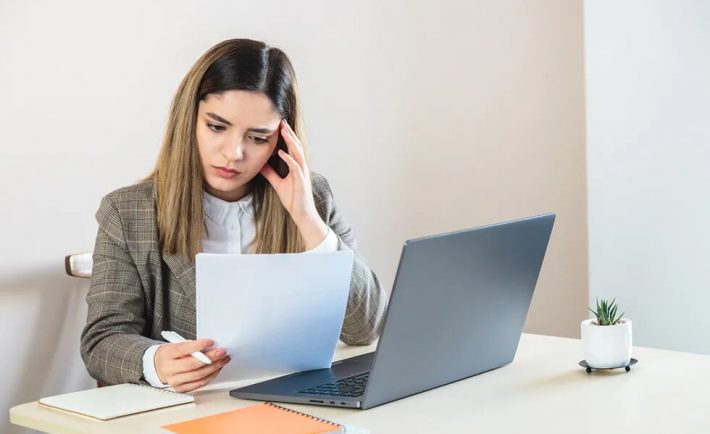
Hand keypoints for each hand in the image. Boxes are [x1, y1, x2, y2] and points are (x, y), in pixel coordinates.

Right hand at [154, 338, 230, 392]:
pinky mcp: (181, 389)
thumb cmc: (171, 354)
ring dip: (214, 367)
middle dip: (211, 358)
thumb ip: (191, 346)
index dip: (198, 346)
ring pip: (198, 376)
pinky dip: (210, 376)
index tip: (211, 342)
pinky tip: (217, 369)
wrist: (159, 367)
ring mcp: (175, 381)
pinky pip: (199, 384)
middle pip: (192, 365)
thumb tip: (211, 347)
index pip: (183, 350)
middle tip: (222, 352)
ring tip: (223, 360)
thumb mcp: (176, 345)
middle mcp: (169, 369)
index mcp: (167, 355)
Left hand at [260, 119, 328, 248]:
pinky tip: (281, 152)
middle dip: (289, 134)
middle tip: (281, 121)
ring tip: (283, 131)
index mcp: (296, 166)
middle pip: (296, 146)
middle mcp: (301, 167)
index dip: (286, 136)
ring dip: (290, 142)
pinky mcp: (301, 181)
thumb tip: (260, 165)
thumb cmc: (293, 199)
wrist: (301, 213)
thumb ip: (270, 173)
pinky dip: (288, 159)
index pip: (292, 147)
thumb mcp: (278, 184)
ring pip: (297, 153)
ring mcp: (302, 173)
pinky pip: (295, 167)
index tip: (279, 126)